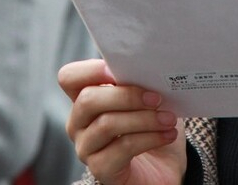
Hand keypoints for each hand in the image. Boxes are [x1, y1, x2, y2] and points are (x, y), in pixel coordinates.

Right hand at [58, 59, 185, 184]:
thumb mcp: (148, 99)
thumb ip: (141, 83)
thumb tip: (150, 69)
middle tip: (156, 98)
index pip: (70, 77)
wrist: (165, 166)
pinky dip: (150, 138)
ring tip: (168, 118)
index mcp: (87, 99)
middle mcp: (79, 123)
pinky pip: (122, 148)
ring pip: (107, 124)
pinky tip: (167, 134)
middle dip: (126, 95)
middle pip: (87, 100)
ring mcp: (86, 148)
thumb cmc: (153, 127)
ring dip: (144, 118)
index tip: (119, 70)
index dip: (90, 70)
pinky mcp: (101, 169)